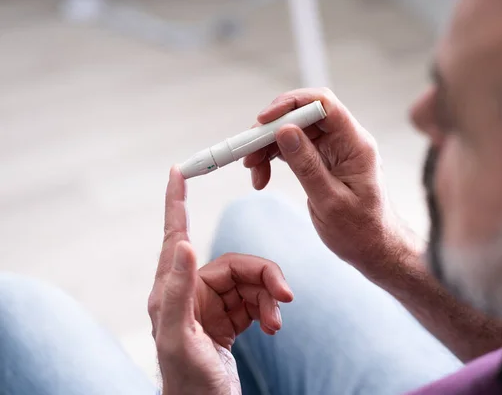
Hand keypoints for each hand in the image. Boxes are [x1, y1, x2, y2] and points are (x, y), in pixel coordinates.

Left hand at [148, 167, 293, 394]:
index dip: (177, 202)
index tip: (178, 172)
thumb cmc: (188, 382)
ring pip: (250, 281)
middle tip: (285, 298)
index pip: (176, 235)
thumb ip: (178, 290)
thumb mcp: (180, 338)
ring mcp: (213, 305)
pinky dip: (269, 309)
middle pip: (235, 264)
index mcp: (172, 290)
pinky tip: (274, 327)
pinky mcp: (231, 319)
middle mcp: (192, 292)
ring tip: (278, 323)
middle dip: (263, 277)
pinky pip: (256, 300)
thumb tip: (184, 243)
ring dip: (269, 298)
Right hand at [244, 88, 404, 274]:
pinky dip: (272, 158)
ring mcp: (331, 149)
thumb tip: (285, 131)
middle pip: (302, 115)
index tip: (263, 121)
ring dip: (267, 146)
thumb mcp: (330, 201)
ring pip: (292, 131)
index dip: (292, 104)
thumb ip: (307, 165)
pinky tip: (261, 175)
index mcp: (355, 144)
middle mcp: (344, 140)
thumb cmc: (360, 230)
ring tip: (253, 170)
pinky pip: (291, 148)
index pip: (324, 104)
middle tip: (249, 152)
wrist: (372, 247)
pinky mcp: (320, 159)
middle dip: (271, 129)